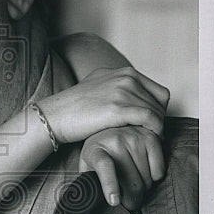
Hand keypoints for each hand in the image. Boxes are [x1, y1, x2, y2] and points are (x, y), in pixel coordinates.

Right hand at [40, 66, 169, 144]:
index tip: (150, 125)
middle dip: (158, 120)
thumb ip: (116, 88)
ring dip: (157, 128)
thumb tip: (130, 96)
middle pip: (159, 102)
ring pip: (156, 111)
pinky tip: (148, 140)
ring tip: (149, 140)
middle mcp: (126, 77)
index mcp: (123, 72)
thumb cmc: (73, 109)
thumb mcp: (98, 87)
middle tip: (150, 136)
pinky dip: (155, 131)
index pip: (157, 91)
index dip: (157, 110)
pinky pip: (150, 119)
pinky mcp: (119, 108)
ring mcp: (123, 91)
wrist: (55, 116)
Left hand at [79, 126, 164, 208]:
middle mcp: (115, 141)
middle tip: (128, 202)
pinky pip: (159, 171)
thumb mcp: (87, 167)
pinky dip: (155, 178)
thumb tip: (93, 202)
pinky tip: (146, 172)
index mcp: (96, 151)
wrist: (111, 127)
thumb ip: (89, 182)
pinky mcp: (151, 138)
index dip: (110, 185)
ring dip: (143, 189)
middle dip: (132, 200)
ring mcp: (135, 138)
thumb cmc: (99, 154)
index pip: (105, 167)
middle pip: (132, 182)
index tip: (114, 202)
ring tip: (134, 184)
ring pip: (147, 180)